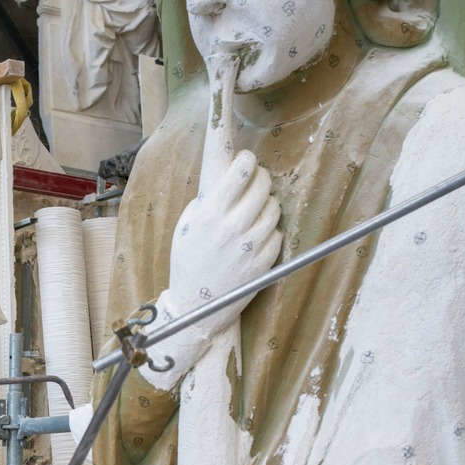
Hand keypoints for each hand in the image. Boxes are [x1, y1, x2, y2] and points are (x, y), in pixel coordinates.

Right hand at [168, 150, 281, 325]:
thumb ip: (208, 202)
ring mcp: (252, 246)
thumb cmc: (188, 261)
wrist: (196, 306)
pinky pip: (278, 234)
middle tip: (257, 179)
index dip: (247, 160)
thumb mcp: (186, 226)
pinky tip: (257, 234)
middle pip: (262, 186)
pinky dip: (270, 231)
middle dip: (261, 178)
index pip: (239, 173)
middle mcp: (233, 228)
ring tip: (256, 209)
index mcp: (210, 215)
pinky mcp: (265, 262)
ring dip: (268, 204)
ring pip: (274, 209)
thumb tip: (229, 177)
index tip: (247, 159)